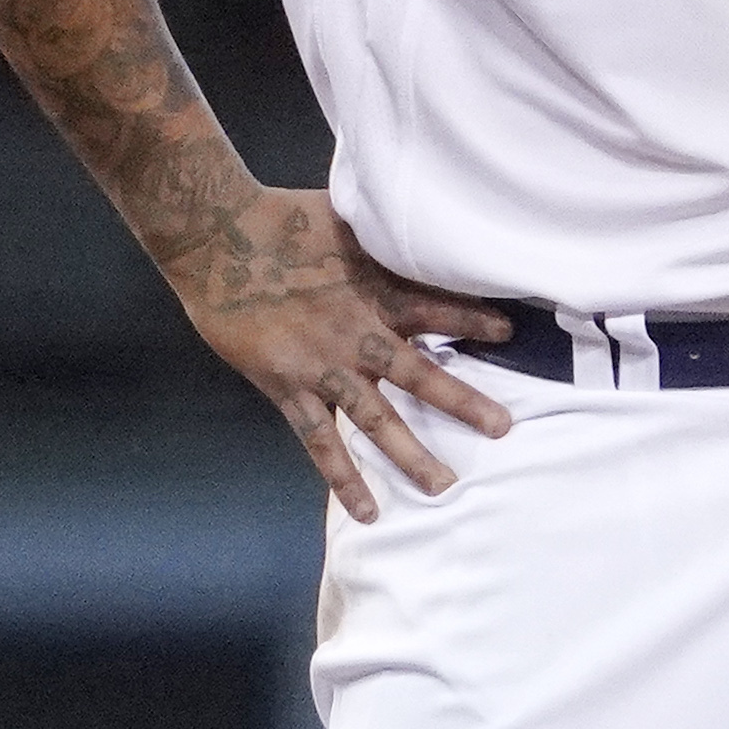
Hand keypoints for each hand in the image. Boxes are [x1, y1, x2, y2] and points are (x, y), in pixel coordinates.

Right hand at [159, 185, 515, 519]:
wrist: (218, 235)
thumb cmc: (284, 218)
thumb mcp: (349, 218)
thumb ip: (384, 234)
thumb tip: (419, 219)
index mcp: (376, 289)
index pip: (439, 307)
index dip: (474, 318)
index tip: (510, 331)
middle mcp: (358, 333)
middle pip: (420, 374)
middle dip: (463, 401)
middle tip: (503, 429)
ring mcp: (323, 366)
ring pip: (376, 418)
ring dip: (410, 453)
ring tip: (443, 486)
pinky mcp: (287, 387)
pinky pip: (320, 440)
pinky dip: (343, 476)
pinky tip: (368, 510)